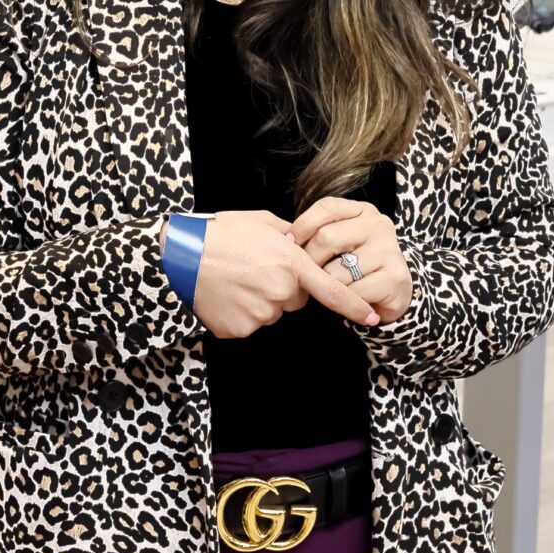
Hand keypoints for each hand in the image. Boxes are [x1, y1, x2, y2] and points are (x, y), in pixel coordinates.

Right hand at [189, 210, 378, 339]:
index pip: (331, 290)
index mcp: (290, 263)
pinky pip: (250, 323)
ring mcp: (260, 314)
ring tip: (236, 279)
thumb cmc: (221, 233)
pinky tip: (225, 295)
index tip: (373, 318)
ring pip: (272, 312)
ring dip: (260, 299)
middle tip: (255, 268)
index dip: (354, 306)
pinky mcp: (240, 329)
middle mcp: (280, 292)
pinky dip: (240, 312)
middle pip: (295, 299)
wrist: (180, 254)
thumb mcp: (262, 222)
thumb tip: (303, 243)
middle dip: (283, 287)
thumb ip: (291, 236)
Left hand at [290, 198, 414, 324]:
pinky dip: (345, 301)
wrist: (393, 292)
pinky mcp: (394, 278)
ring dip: (329, 286)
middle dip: (311, 261)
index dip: (303, 225)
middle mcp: (379, 226)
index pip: (327, 207)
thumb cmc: (357, 266)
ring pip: (337, 271)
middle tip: (310, 275)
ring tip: (336, 289)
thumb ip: (319, 233)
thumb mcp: (341, 242)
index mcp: (363, 211)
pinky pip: (352, 292)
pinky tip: (351, 300)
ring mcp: (389, 251)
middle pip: (327, 238)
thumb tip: (286, 240)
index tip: (290, 242)